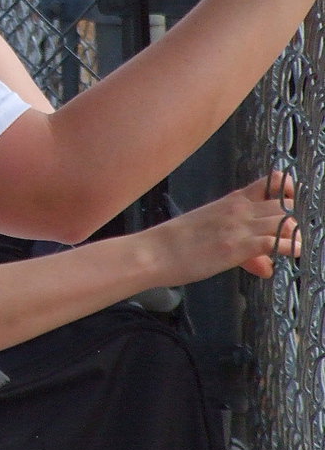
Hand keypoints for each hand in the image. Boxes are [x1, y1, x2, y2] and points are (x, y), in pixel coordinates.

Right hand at [149, 171, 297, 284]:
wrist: (155, 251)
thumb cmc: (177, 243)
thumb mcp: (211, 235)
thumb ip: (244, 248)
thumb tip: (265, 266)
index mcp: (231, 201)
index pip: (270, 183)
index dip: (287, 190)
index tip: (292, 201)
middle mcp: (239, 210)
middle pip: (283, 205)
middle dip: (293, 220)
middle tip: (290, 236)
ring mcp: (239, 227)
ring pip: (284, 221)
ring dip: (294, 234)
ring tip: (295, 246)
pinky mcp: (237, 247)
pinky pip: (275, 242)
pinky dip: (289, 247)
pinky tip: (292, 252)